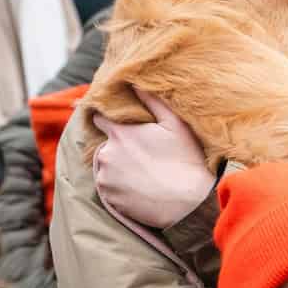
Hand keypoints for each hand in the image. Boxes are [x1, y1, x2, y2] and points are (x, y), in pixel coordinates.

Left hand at [93, 91, 214, 228]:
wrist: (189, 204)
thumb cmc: (185, 161)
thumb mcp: (175, 125)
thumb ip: (153, 101)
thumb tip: (135, 82)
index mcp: (120, 133)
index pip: (98, 117)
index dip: (109, 118)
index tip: (119, 123)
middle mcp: (107, 155)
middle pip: (105, 145)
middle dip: (118, 147)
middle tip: (142, 154)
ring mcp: (106, 178)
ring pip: (106, 168)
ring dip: (117, 168)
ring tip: (143, 173)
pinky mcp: (110, 199)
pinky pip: (109, 188)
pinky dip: (119, 187)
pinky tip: (140, 187)